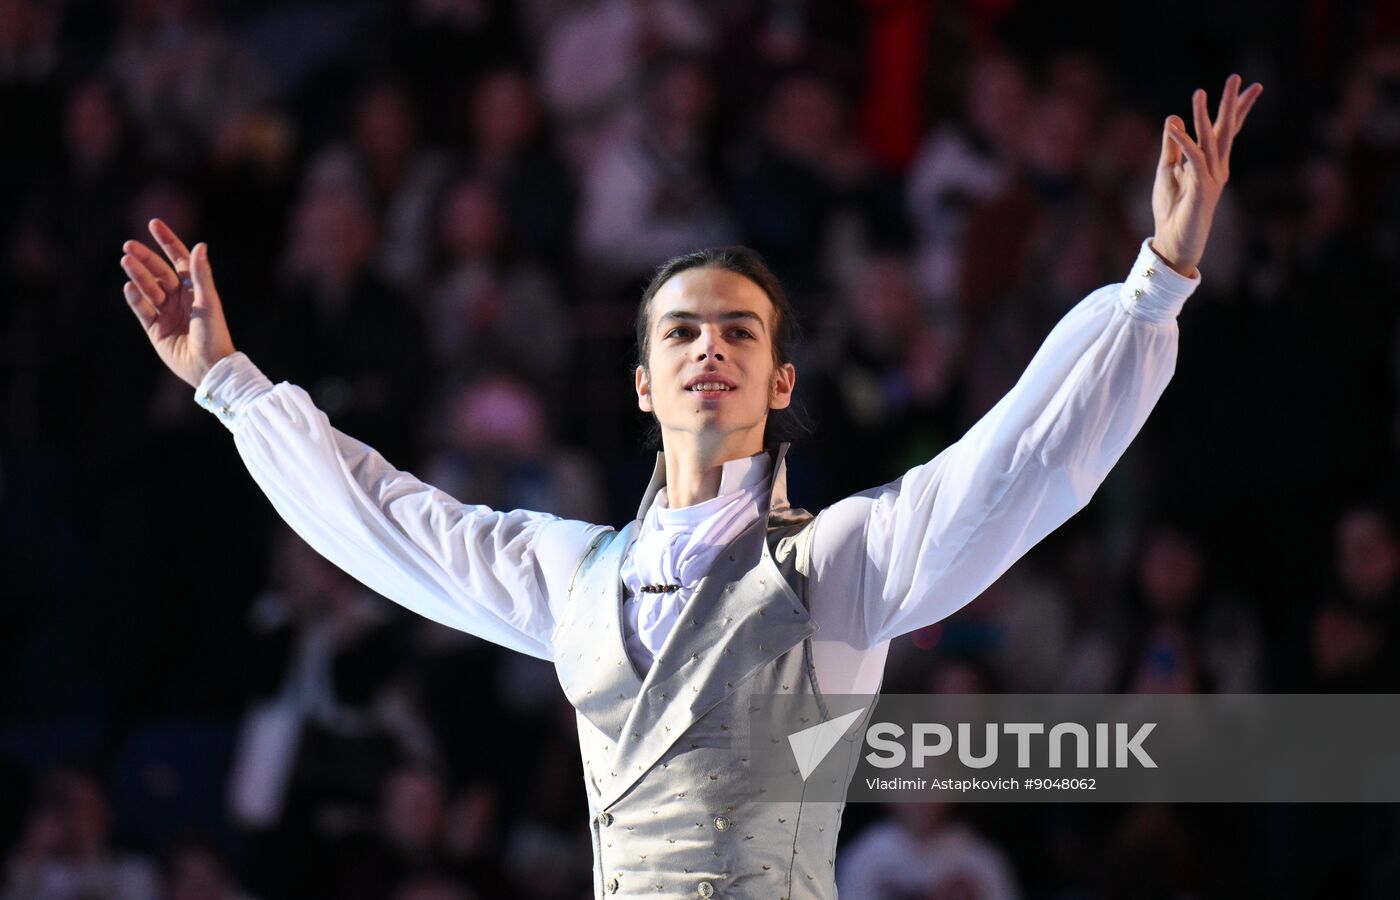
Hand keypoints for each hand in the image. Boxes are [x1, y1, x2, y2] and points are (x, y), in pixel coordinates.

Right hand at [121, 219, 235, 387]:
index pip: (178, 259)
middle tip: (128, 245)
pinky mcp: (154, 329)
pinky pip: (142, 310)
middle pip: (158, 272)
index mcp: (195, 289)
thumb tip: (201, 245)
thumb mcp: (208, 301)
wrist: (208, 367)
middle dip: (145, 258)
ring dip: (137, 275)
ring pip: (148, 288)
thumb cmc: (214, 334)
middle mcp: (179, 298)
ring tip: (126, 260)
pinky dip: (135, 298)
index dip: (167, 241)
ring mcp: (166, 313)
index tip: (153, 223)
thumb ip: (201, 274)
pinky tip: (128, 286)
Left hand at [1150, 74, 1262, 276]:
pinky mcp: (1203, 187)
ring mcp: (1212, 177)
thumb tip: (1174, 118)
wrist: (1174, 241)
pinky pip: (1193, 158)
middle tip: (1236, 77)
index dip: (1236, 108)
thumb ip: (1172, 146)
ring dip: (1204, 115)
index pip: (1225, 130)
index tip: (1247, 85)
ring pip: (1210, 140)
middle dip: (1231, 103)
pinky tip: (1175, 125)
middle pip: (1226, 129)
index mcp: (1211, 162)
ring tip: (1200, 92)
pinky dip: (1183, 141)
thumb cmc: (1172, 209)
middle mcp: (1217, 167)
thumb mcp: (1167, 171)